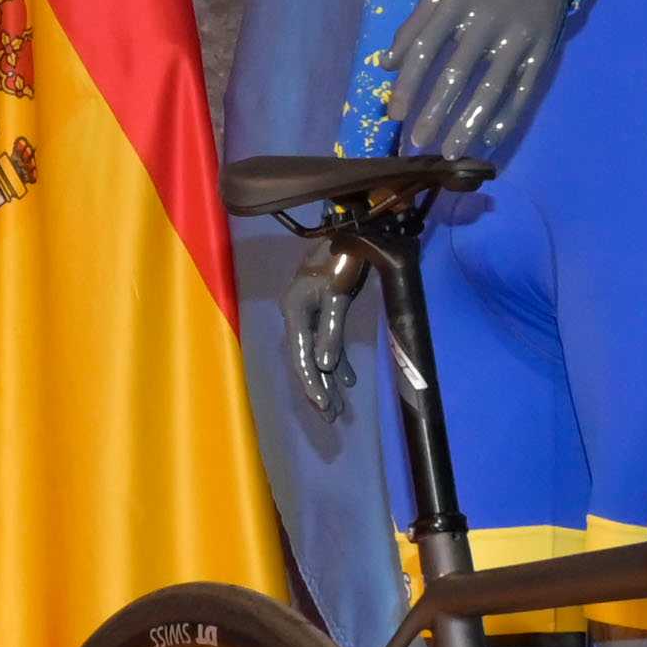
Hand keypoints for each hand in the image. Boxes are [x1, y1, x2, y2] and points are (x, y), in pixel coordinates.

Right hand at [287, 263, 354, 419]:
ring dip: (328, 378)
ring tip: (338, 407)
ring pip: (316, 353)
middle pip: (305, 359)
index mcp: (294, 310)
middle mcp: (297, 315)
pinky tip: (346, 379)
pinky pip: (328, 341)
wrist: (352, 230)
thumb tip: (324, 366)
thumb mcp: (337, 295)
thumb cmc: (343, 258)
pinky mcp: (323, 309)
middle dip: (319, 388)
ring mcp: (309, 313)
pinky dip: (337, 359)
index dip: (312, 383)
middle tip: (331, 416)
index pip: (301, 357)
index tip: (324, 405)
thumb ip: (330, 331)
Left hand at [377, 0, 572, 162]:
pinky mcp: (541, 53)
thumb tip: (385, 64)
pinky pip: (522, 92)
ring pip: (491, 89)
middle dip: (435, 112)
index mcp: (455, 4)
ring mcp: (516, 39)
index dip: (407, 84)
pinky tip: (489, 139)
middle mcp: (485, 22)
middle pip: (456, 74)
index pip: (425, 49)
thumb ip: (413, 26)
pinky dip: (507, 118)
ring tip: (451, 153)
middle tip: (418, 143)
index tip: (394, 115)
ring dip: (469, 124)